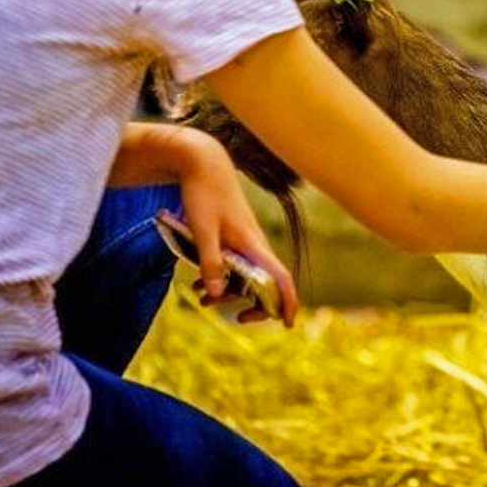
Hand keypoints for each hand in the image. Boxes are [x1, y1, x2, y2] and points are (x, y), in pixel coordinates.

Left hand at [172, 128, 299, 327]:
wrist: (203, 164)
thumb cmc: (204, 195)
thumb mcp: (202, 231)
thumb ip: (210, 263)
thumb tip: (218, 295)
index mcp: (253, 244)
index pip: (279, 277)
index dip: (286, 301)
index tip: (287, 322)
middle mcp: (255, 245)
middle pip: (267, 283)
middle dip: (256, 305)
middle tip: (238, 319)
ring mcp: (246, 241)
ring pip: (247, 276)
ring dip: (231, 293)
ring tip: (203, 301)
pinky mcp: (235, 237)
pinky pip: (235, 266)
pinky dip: (221, 279)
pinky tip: (199, 285)